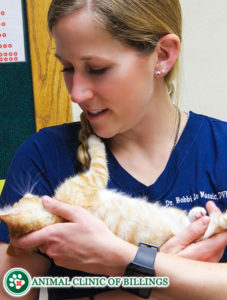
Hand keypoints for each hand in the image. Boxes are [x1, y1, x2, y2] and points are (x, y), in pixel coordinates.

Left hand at [13, 196, 136, 275]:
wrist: (109, 256)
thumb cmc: (96, 234)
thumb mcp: (79, 214)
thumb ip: (59, 207)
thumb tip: (45, 200)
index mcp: (52, 235)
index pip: (26, 240)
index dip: (22, 236)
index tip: (25, 229)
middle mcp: (52, 249)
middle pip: (41, 240)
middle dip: (48, 232)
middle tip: (62, 225)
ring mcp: (59, 259)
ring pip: (51, 247)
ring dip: (57, 240)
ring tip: (74, 234)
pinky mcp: (66, 265)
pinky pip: (59, 254)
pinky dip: (64, 248)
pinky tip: (78, 243)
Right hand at [160, 201, 226, 261]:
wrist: (162, 277)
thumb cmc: (166, 259)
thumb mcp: (175, 243)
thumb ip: (192, 231)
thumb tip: (206, 219)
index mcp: (204, 251)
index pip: (224, 234)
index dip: (221, 218)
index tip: (212, 207)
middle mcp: (211, 258)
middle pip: (223, 236)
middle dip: (217, 219)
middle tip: (208, 207)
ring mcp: (211, 261)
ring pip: (219, 241)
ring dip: (214, 227)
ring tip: (203, 216)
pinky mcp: (208, 263)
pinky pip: (215, 247)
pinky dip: (211, 235)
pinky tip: (202, 229)